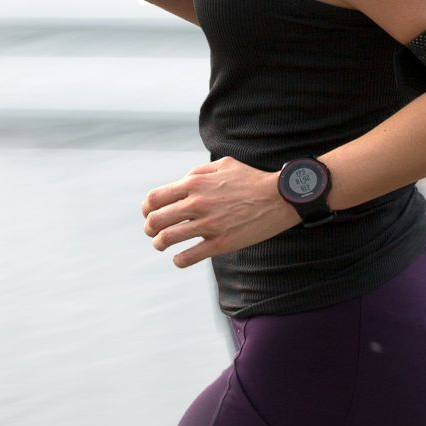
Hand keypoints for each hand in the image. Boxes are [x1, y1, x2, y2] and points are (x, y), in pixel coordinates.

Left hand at [141, 157, 301, 268]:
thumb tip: (182, 181)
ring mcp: (208, 224)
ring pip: (167, 239)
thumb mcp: (223, 165)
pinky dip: (179, 260)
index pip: (155, 198)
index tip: (149, 214)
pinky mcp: (220, 243)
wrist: (279, 197)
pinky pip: (189, 257)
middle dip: (150, 229)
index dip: (147, 209)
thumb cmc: (252, 179)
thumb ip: (199, 172)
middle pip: (156, 220)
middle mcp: (197, 203)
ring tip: (162, 245)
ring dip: (160, 244)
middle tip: (153, 232)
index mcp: (195, 183)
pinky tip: (180, 258)